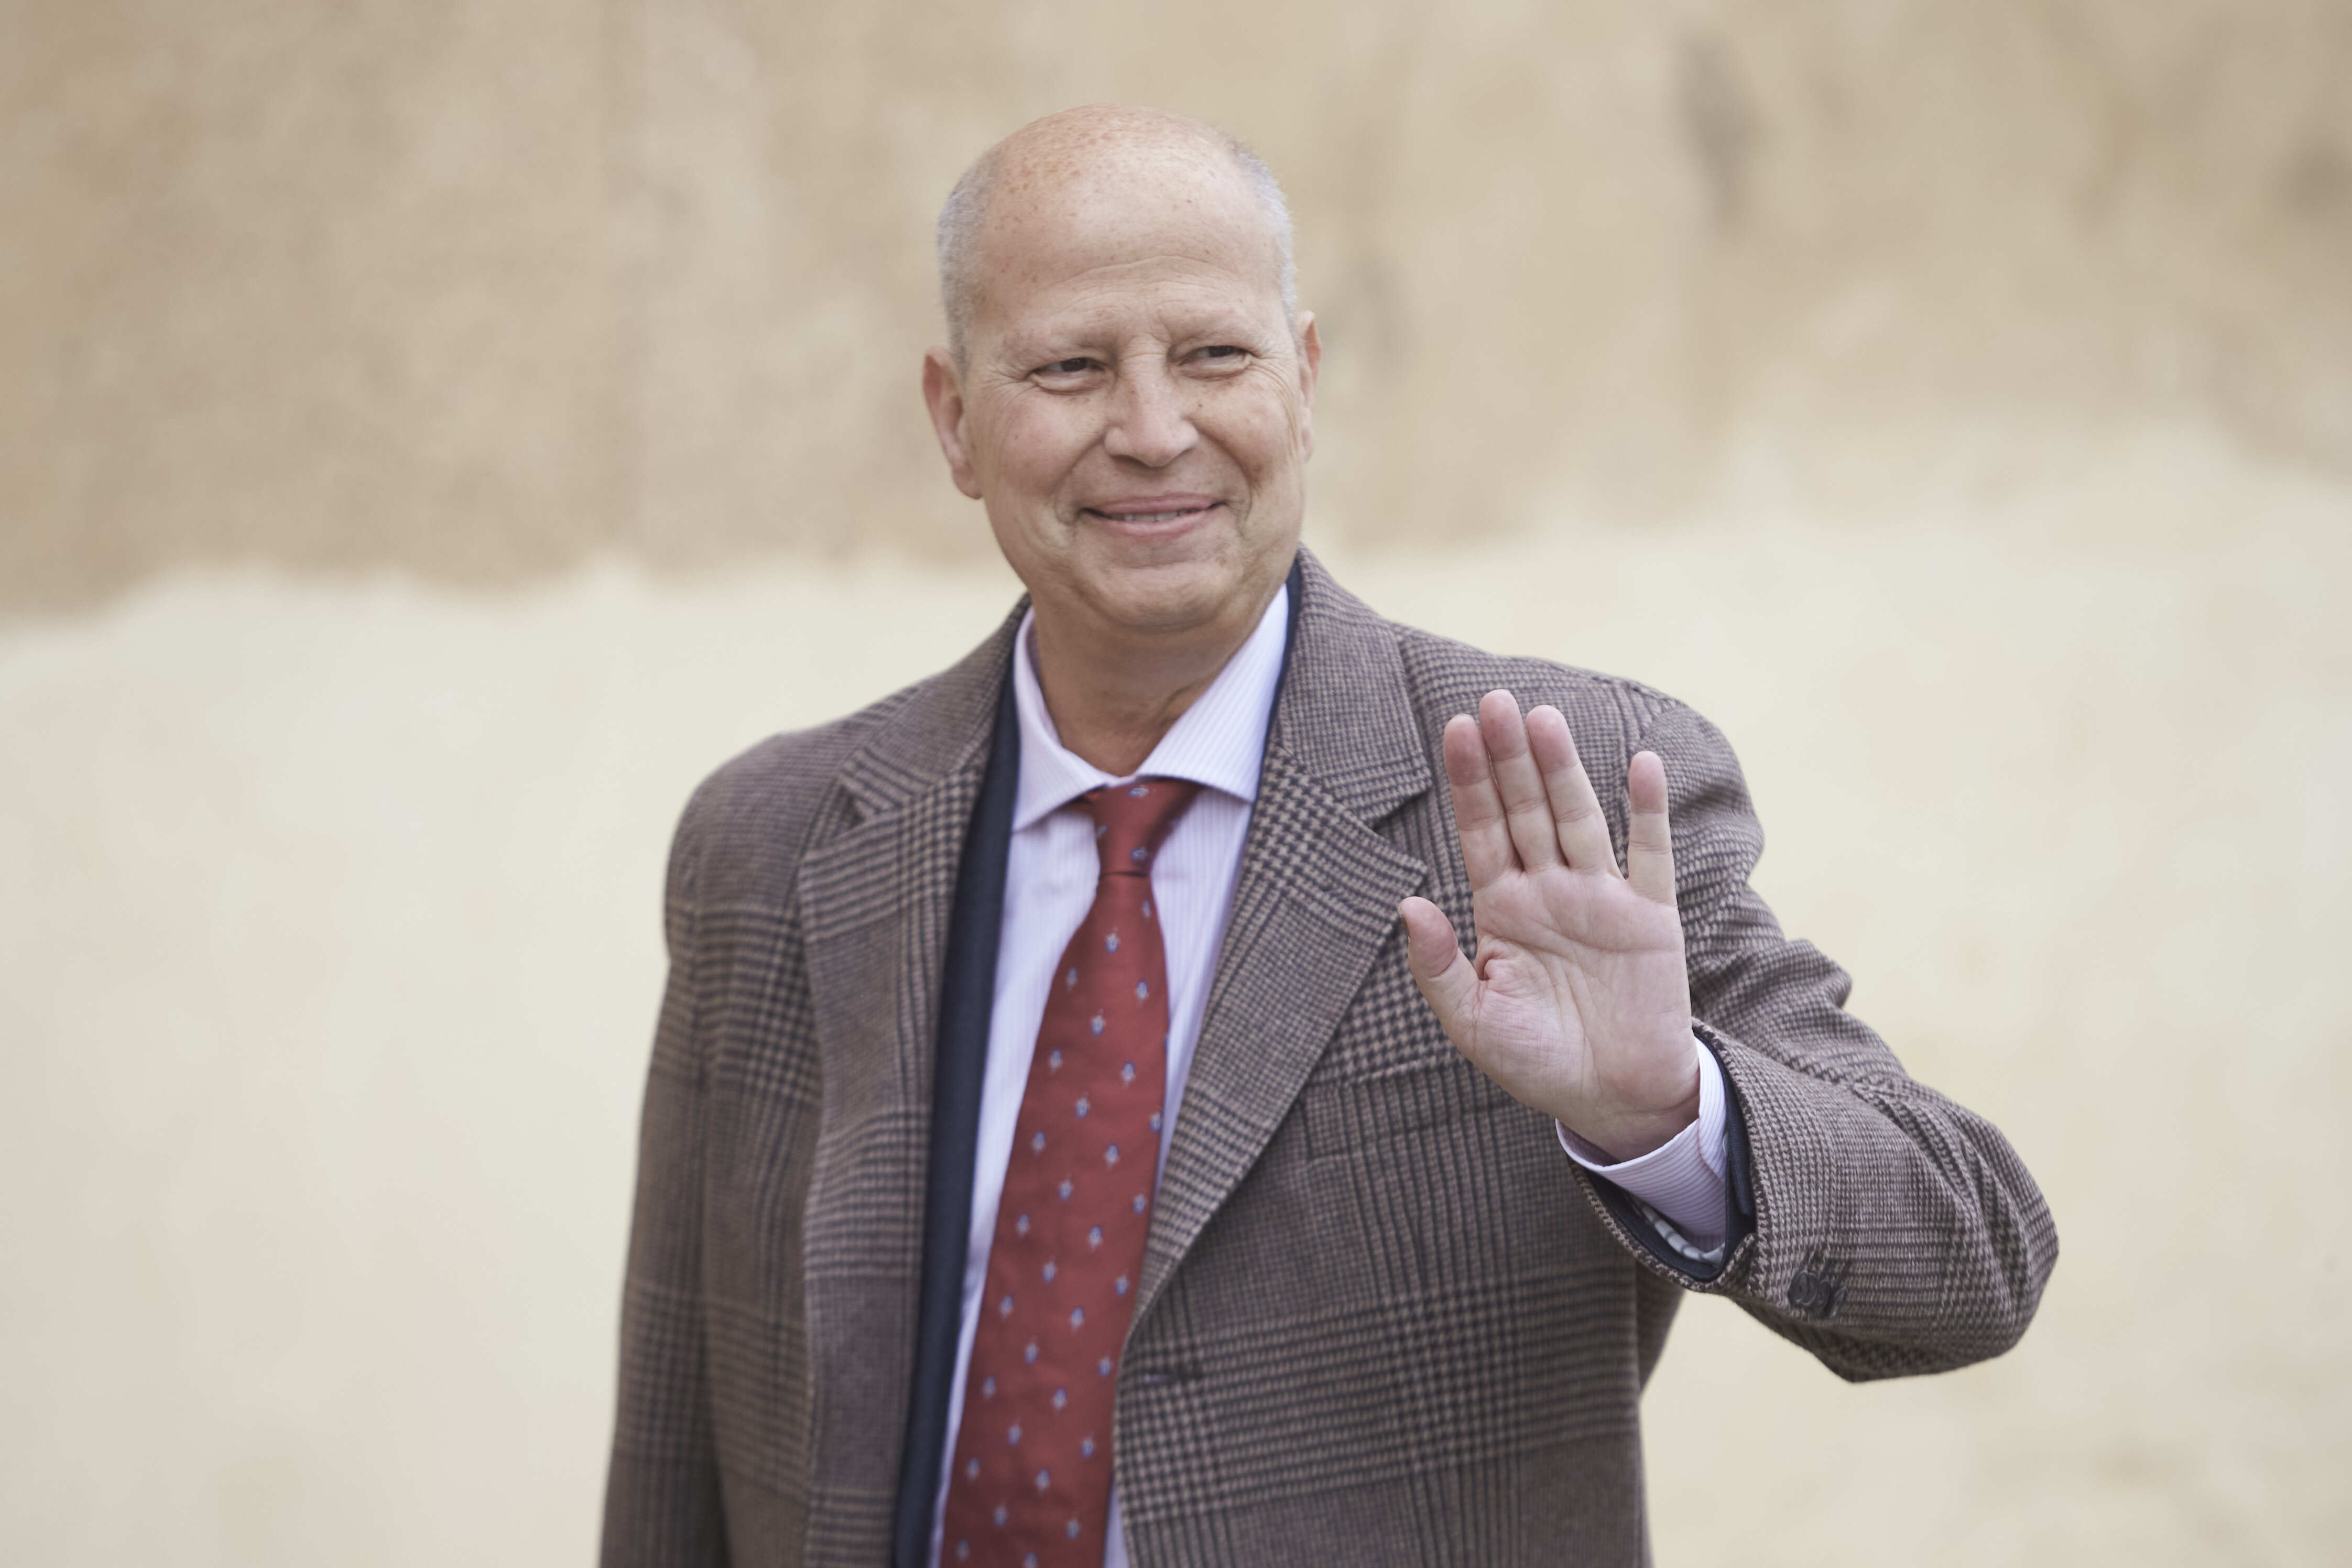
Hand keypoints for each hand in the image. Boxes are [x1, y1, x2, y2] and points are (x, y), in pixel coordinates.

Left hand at [1398, 691, 1698, 1160]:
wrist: (1612, 1100)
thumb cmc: (1537, 1062)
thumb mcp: (1473, 1024)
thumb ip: (1438, 968)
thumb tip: (1407, 905)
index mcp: (1502, 909)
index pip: (1481, 830)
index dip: (1470, 781)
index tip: (1457, 728)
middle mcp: (1549, 891)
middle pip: (1526, 810)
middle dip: (1510, 758)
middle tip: (1494, 699)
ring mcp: (1601, 899)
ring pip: (1579, 820)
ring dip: (1563, 770)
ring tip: (1544, 718)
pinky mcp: (1650, 919)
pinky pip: (1650, 856)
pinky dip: (1648, 811)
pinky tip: (1641, 764)